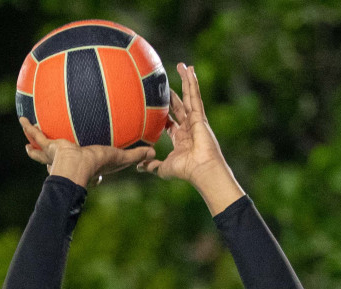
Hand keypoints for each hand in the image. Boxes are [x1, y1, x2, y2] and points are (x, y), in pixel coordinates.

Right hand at [20, 117, 152, 188]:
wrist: (76, 168)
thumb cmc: (97, 165)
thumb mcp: (119, 157)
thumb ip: (136, 155)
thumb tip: (154, 152)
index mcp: (84, 164)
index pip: (86, 164)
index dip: (89, 164)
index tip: (89, 160)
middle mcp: (68, 161)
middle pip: (62, 157)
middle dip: (56, 155)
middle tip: (53, 149)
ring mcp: (56, 155)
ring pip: (43, 148)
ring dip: (36, 144)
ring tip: (28, 136)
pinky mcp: (48, 147)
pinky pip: (37, 136)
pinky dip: (29, 128)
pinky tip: (22, 118)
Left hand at [138, 63, 244, 214]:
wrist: (201, 170)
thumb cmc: (186, 171)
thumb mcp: (164, 168)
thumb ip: (152, 165)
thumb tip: (139, 167)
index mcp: (181, 138)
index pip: (171, 121)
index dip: (165, 112)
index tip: (159, 103)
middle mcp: (189, 127)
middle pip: (181, 105)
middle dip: (175, 92)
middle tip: (169, 80)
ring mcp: (196, 120)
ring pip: (190, 96)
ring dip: (187, 81)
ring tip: (184, 66)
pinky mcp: (200, 116)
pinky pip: (195, 96)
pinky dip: (193, 83)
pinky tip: (191, 71)